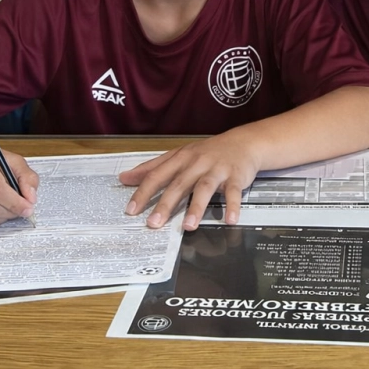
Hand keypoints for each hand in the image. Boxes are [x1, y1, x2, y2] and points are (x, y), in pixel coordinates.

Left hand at [118, 132, 260, 230]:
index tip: (131, 210)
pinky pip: (233, 192)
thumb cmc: (208, 152)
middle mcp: (197, 163)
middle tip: (154, 223)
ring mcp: (217, 169)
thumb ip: (152, 167)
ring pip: (205, 187)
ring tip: (188, 226)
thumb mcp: (179, 155)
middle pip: (179, 184)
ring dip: (196, 207)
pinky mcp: (236, 176)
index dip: (144, 192)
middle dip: (165, 204)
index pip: (158, 175)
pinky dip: (232, 206)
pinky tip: (230, 219)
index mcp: (181, 158)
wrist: (244, 142)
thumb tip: (124, 178)